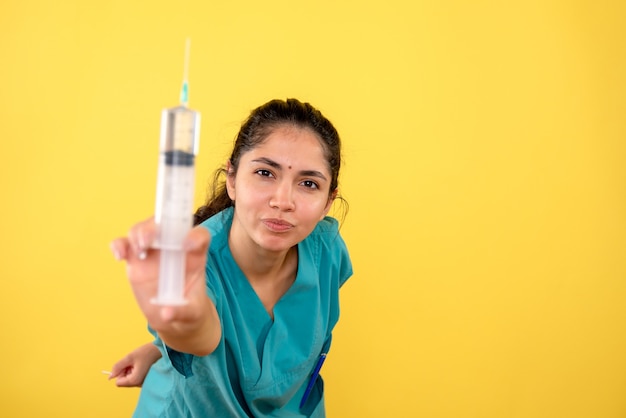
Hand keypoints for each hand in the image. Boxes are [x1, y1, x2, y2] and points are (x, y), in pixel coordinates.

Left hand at [109, 343, 161, 386]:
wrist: (162, 349)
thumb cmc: (147, 352)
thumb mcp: (129, 357)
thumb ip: (118, 366)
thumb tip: (110, 376)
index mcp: (135, 380)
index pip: (118, 382)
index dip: (120, 372)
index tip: (127, 364)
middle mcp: (139, 384)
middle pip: (124, 381)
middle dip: (126, 371)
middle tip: (134, 362)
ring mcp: (144, 383)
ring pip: (130, 379)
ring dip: (132, 370)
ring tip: (140, 362)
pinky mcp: (147, 380)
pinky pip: (136, 378)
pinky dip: (137, 371)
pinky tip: (143, 364)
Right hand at [110, 218, 220, 355]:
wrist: (174, 318)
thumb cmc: (189, 311)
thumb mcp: (193, 314)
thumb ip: (183, 312)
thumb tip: (167, 313)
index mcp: (195, 257)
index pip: (200, 236)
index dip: (195, 236)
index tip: (187, 245)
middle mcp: (174, 248)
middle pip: (166, 225)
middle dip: (156, 227)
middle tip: (148, 242)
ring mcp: (154, 252)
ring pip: (144, 230)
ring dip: (138, 233)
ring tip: (139, 249)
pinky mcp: (136, 260)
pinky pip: (125, 245)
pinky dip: (119, 245)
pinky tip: (119, 255)